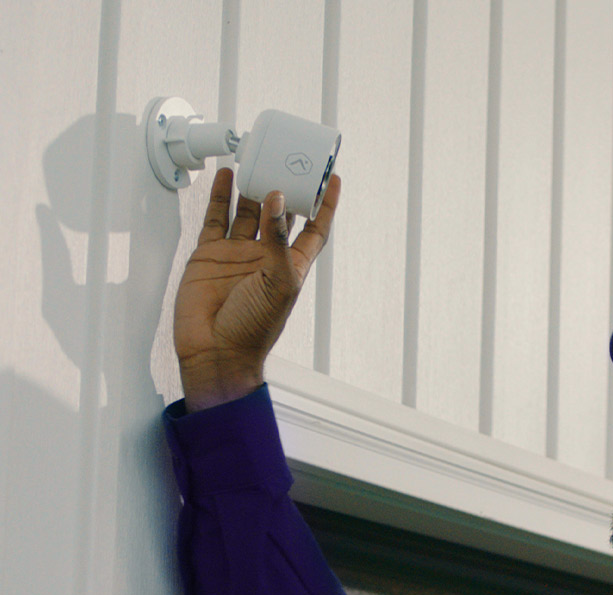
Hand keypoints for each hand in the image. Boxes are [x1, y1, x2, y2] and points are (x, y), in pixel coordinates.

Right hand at [173, 167, 339, 410]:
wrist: (215, 350)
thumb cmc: (254, 328)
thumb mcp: (278, 283)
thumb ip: (278, 240)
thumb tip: (277, 199)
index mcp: (291, 265)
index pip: (315, 228)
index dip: (325, 204)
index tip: (331, 177)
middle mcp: (266, 257)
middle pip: (279, 212)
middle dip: (284, 186)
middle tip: (286, 157)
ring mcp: (238, 254)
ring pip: (247, 210)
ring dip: (252, 186)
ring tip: (256, 158)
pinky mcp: (210, 254)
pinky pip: (217, 218)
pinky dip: (221, 196)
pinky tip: (226, 176)